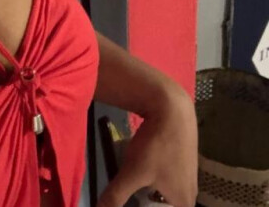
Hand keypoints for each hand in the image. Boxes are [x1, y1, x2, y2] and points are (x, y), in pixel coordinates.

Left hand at [97, 86, 197, 206]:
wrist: (172, 108)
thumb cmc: (156, 145)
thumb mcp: (132, 171)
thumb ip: (115, 195)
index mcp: (183, 202)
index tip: (137, 201)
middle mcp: (191, 192)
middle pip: (166, 205)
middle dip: (149, 201)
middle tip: (132, 193)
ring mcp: (190, 174)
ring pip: (168, 190)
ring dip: (152, 188)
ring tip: (137, 181)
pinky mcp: (185, 158)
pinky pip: (170, 176)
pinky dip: (157, 174)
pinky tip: (147, 163)